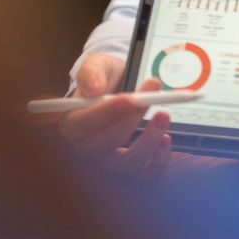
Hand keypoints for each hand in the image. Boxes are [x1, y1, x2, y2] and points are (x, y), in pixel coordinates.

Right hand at [59, 52, 171, 176]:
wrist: (120, 85)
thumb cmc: (104, 79)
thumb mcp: (96, 65)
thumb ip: (92, 73)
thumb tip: (94, 89)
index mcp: (72, 124)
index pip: (83, 125)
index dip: (106, 113)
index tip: (129, 98)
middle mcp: (87, 148)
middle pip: (105, 146)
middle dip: (130, 122)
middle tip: (150, 98)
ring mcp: (109, 160)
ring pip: (126, 164)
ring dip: (148, 141)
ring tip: (164, 115)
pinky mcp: (131, 165)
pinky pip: (146, 173)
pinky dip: (159, 159)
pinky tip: (166, 138)